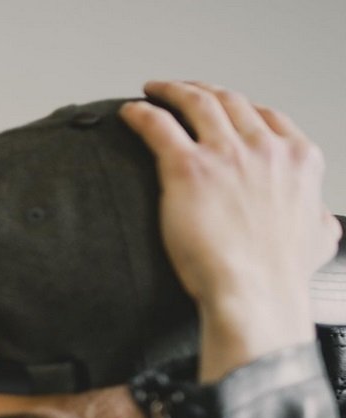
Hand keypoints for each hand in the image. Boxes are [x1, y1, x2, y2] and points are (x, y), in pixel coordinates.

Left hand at [120, 80, 340, 379]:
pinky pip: (158, 126)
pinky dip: (141, 113)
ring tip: (152, 91)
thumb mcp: (320, 239)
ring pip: (195, 102)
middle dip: (202, 90)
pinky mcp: (187, 168)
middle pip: (228, 101)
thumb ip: (319, 220)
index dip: (239, 106)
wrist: (254, 294)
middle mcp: (264, 149)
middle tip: (180, 92)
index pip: (266, 116)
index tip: (221, 105)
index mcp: (297, 159)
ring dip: (171, 91)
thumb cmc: (280, 275)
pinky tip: (129, 113)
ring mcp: (226, 155)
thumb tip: (322, 219)